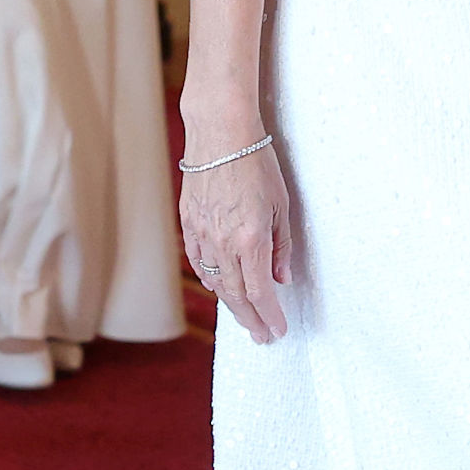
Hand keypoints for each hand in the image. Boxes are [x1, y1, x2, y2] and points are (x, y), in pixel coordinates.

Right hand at [178, 133, 302, 342]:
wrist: (220, 132)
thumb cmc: (256, 162)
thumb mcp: (281, 204)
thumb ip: (281, 245)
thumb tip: (281, 278)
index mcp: (250, 239)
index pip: (259, 291)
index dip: (269, 315)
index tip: (278, 331)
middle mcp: (222, 242)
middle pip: (236, 294)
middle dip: (251, 319)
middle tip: (262, 337)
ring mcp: (201, 234)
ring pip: (215, 281)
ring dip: (231, 303)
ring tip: (245, 318)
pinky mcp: (188, 223)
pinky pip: (198, 261)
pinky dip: (209, 278)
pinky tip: (219, 287)